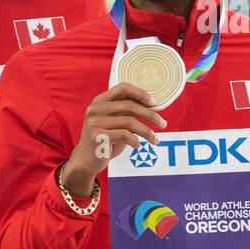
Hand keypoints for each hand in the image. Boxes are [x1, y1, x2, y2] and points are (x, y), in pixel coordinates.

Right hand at [62, 82, 167, 196]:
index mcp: (99, 101)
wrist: (86, 160)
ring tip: (155, 139)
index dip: (140, 93)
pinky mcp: (97, 137)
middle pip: (129, 106)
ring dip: (147, 131)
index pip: (122, 88)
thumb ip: (125, 111)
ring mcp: (94, 123)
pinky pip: (124, 135)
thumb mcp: (112, 121)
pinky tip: (137, 145)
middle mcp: (95, 110)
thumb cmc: (104, 139)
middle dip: (150, 115)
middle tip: (163, 123)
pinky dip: (135, 141)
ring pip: (129, 122)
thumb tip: (152, 105)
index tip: (154, 102)